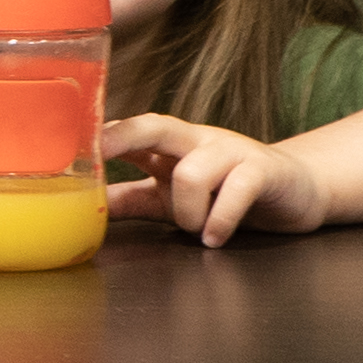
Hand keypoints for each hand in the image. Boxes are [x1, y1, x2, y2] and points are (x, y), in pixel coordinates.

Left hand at [102, 113, 334, 245]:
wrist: (296, 190)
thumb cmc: (226, 190)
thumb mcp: (172, 199)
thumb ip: (131, 201)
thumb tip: (85, 208)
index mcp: (169, 146)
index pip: (128, 131)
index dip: (98, 137)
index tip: (67, 146)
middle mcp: (196, 140)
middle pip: (154, 125)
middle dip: (123, 136)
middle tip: (100, 152)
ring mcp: (231, 150)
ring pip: (191, 172)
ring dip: (188, 212)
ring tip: (197, 230)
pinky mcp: (263, 169)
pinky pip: (236, 189)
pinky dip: (220, 219)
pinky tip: (215, 237)